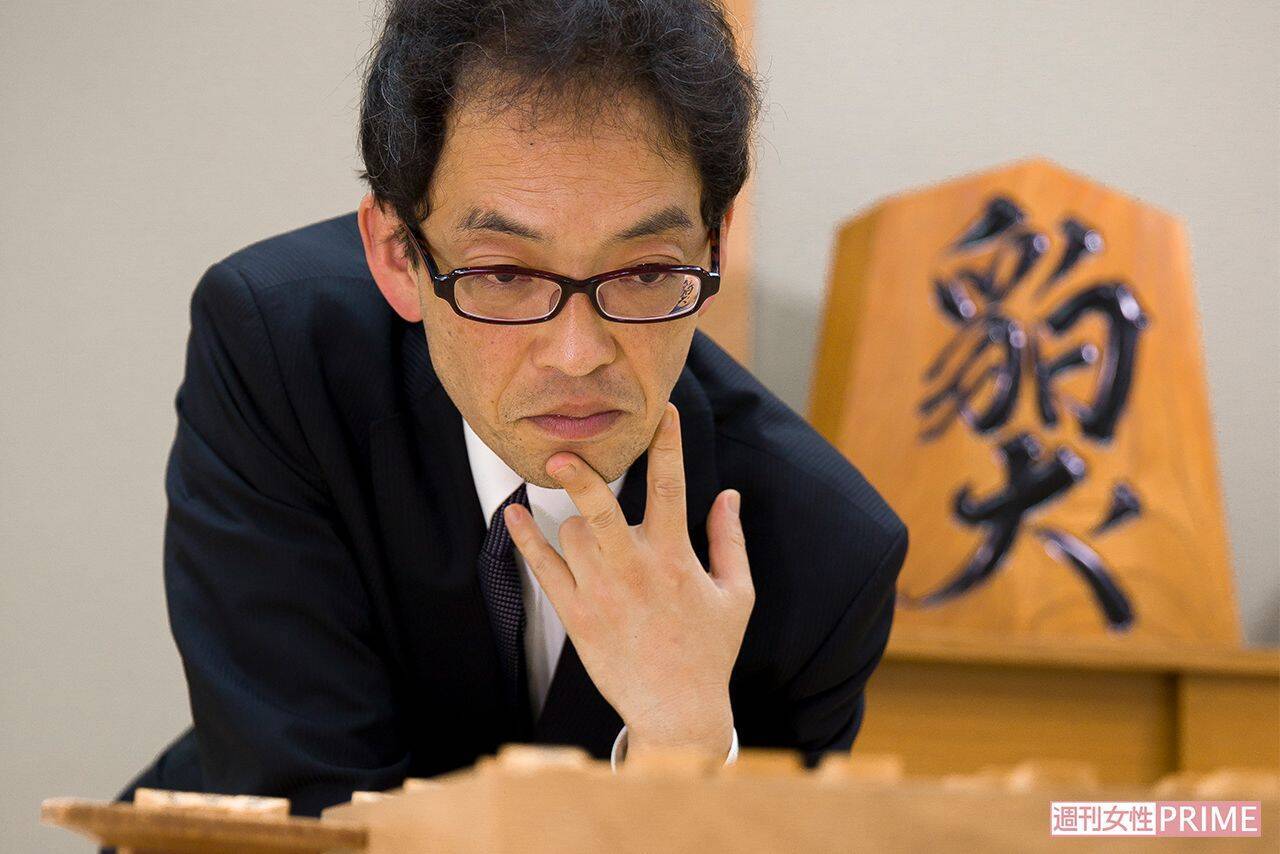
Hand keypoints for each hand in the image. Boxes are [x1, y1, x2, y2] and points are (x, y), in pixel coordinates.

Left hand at [504, 402, 754, 759]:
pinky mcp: (576, 615)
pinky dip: (526, 539)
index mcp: (675, 558)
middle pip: (600, 508)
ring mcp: (600, 593)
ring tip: (594, 537)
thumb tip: (730, 494)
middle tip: (560, 450)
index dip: (667, 445)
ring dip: (578, 521)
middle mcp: (634, 570)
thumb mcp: (736, 594)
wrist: (676, 710)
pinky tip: (513, 513)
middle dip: (580, 475)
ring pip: (573, 532)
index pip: (670, 487)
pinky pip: (543, 568)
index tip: (660, 411)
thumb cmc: (710, 650)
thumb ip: (731, 540)